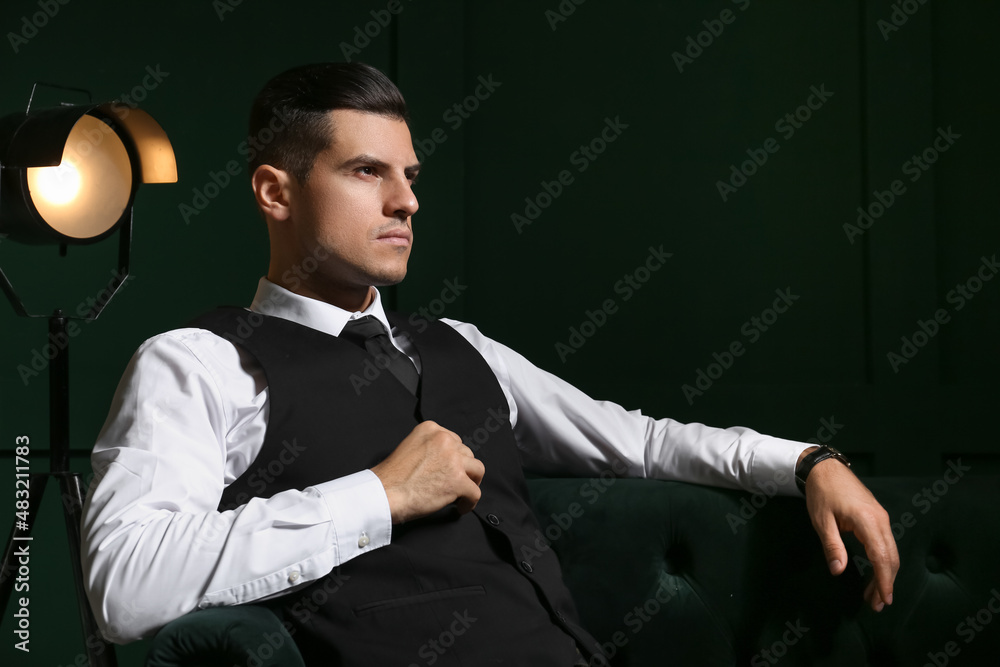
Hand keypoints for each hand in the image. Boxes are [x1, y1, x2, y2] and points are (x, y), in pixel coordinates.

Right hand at [370, 421, 484, 523]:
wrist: (383, 493)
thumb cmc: (391, 477)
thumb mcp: (409, 447)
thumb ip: (429, 448)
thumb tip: (444, 461)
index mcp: (431, 429)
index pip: (454, 440)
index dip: (453, 458)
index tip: (449, 468)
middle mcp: (444, 440)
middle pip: (466, 454)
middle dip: (462, 469)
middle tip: (453, 482)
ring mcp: (453, 460)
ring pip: (477, 470)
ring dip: (470, 482)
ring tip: (461, 493)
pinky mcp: (458, 481)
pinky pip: (475, 492)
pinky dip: (469, 502)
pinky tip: (459, 507)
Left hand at [803, 456, 899, 611]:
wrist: (825, 468)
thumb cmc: (822, 493)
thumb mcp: (822, 520)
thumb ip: (832, 546)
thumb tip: (839, 571)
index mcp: (867, 520)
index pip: (881, 556)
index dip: (884, 579)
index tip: (884, 599)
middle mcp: (881, 520)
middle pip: (891, 557)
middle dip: (886, 582)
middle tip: (877, 604)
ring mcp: (882, 518)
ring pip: (890, 552)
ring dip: (886, 574)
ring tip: (875, 596)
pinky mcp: (878, 518)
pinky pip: (885, 544)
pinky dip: (883, 562)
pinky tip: (875, 574)